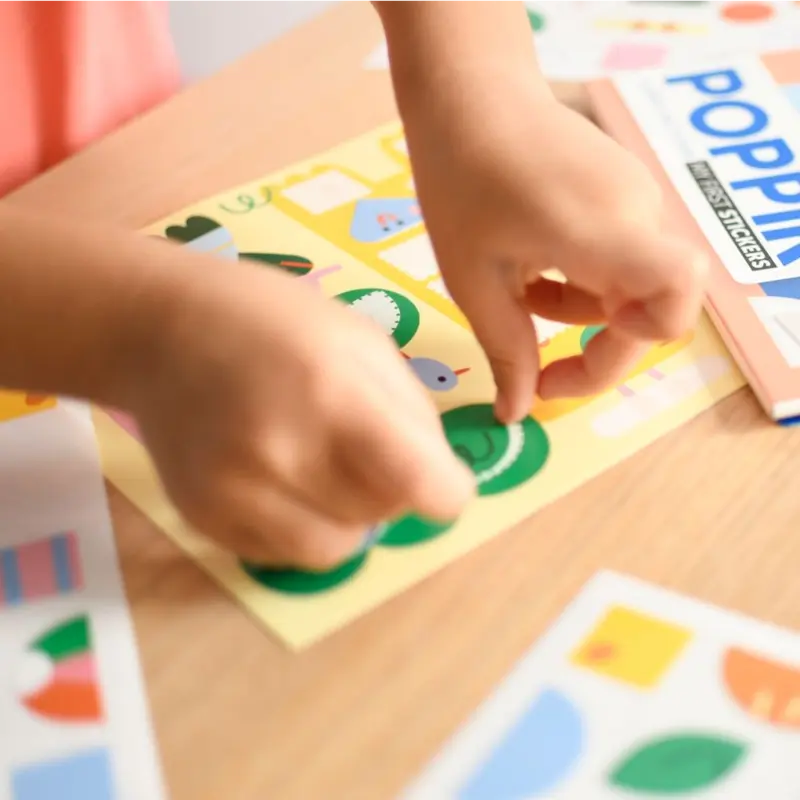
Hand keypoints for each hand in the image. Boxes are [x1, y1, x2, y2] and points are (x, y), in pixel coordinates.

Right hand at [124, 257, 473, 566]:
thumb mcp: (362, 339)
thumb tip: (438, 480)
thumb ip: (411, 411)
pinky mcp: (204, 518)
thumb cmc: (273, 321)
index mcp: (335, 393)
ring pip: (338, 550)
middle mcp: (283, 453)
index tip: (440, 482)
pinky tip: (281, 479)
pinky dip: (300, 525)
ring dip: (349, 518)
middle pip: (384, 515)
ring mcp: (236, 493)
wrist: (161, 331)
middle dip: (392, 490)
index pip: (424, 487)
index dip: (447, 491)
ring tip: (326, 472)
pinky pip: (284, 554)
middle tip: (363, 450)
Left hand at [401, 73, 706, 422]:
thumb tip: (517, 415)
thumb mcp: (473, 280)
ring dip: (582, 315)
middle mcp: (636, 212)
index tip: (576, 358)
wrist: (468, 96)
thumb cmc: (460, 183)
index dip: (640, 341)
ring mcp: (634, 198)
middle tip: (538, 376)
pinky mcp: (621, 193)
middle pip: (654, 306)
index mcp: (601, 230)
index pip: (677, 291)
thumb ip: (506, 351)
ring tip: (518, 301)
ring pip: (633, 286)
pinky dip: (582, 283)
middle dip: (598, 351)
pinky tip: (532, 272)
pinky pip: (620, 258)